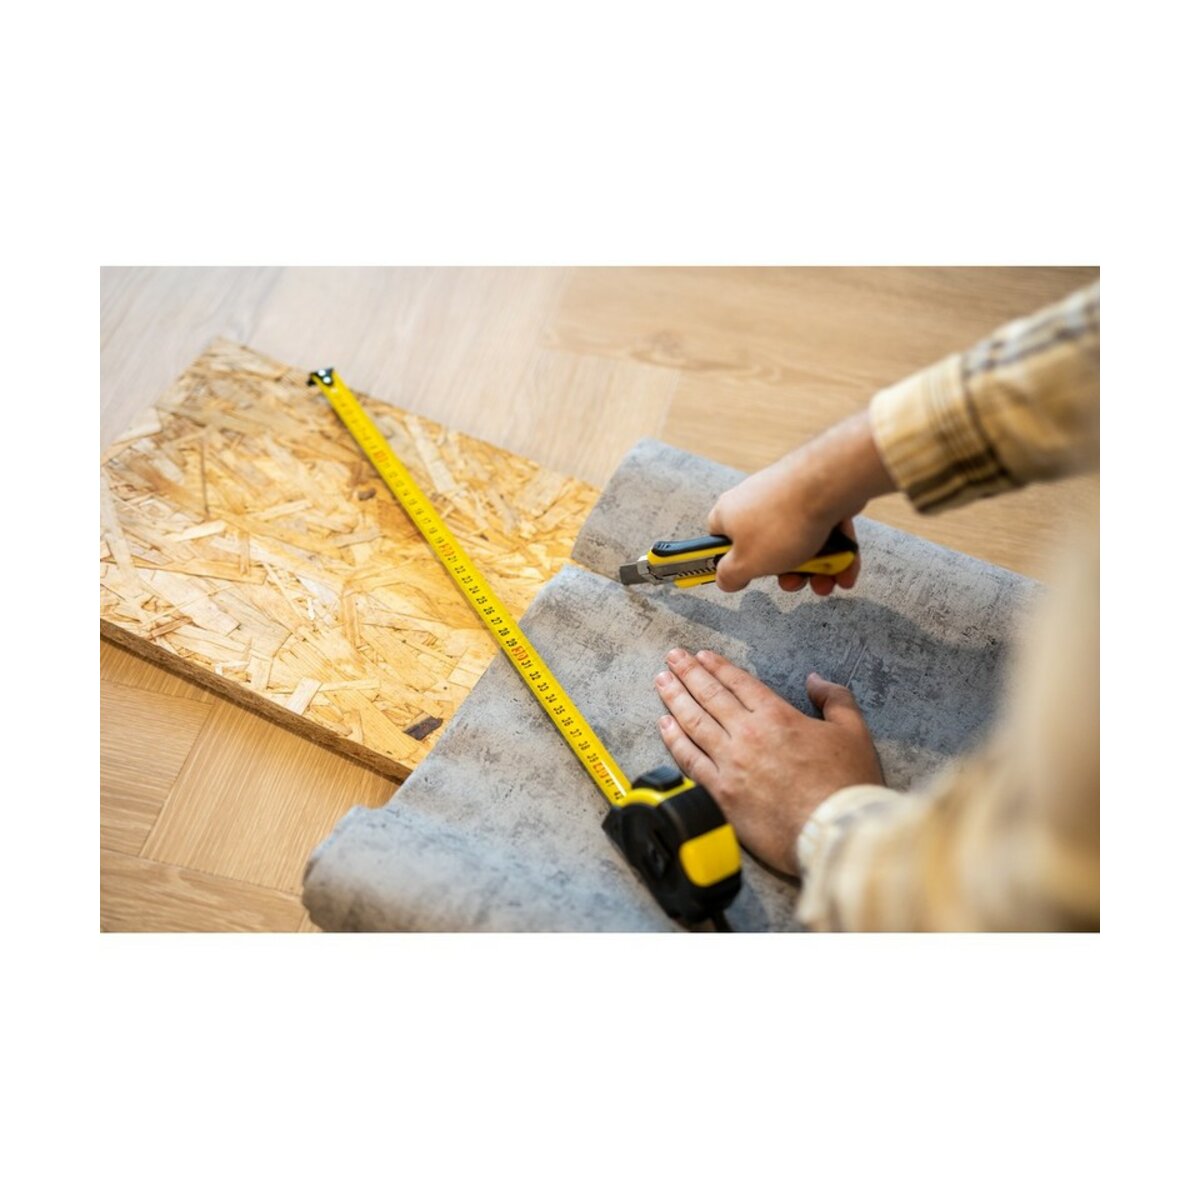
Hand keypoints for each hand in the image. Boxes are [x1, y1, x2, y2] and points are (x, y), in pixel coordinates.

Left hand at [653, 648, 882, 876]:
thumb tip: (816, 681)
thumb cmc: (847, 785)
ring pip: (694, 723)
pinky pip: (690, 760)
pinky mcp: (721, 794)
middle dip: (688, 673)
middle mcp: (748, 735)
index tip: (701, 656)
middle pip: (710, 696)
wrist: (834, 832)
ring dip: (674, 698)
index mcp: (778, 716)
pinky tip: (664, 725)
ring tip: (661, 682)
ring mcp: (730, 764)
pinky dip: (674, 740)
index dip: (718, 666)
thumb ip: (835, 700)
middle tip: (672, 658)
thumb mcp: (854, 732)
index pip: (739, 683)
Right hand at [706, 411, 894, 592]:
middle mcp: (755, 501)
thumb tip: (723, 580)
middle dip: (787, 573)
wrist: (827, 485)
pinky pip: (823, 529)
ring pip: (799, 541)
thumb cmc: (781, 524)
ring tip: (828, 582)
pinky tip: (845, 571)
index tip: (746, 576)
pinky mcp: (817, 495)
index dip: (731, 561)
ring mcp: (787, 497)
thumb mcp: (746, 563)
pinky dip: (834, 551)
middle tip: (797, 583)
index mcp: (729, 515)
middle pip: (767, 547)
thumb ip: (730, 576)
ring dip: (815, 568)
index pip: (719, 540)